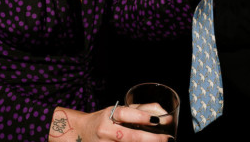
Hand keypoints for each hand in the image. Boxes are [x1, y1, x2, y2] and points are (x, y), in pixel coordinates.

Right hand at [51, 105, 169, 140]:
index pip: (124, 114)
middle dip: (151, 139)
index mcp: (108, 115)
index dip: (141, 116)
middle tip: (168, 139)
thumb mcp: (118, 111)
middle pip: (129, 137)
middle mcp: (105, 131)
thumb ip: (140, 111)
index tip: (158, 121)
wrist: (80, 133)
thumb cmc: (104, 120)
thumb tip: (165, 116)